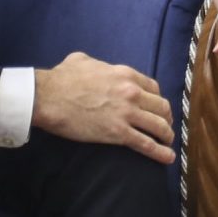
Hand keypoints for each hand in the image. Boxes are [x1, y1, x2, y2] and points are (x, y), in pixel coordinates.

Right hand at [32, 51, 173, 162]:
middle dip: (166, 117)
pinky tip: (167, 157)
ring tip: (168, 143)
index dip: (157, 100)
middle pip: (161, 106)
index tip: (157, 107)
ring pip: (159, 125)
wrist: (50, 96)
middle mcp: (132, 92)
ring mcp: (127, 113)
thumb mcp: (83, 60)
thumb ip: (95, 63)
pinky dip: (160, 152)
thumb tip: (90, 64)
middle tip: (164, 126)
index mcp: (126, 74)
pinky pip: (146, 144)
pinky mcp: (118, 132)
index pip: (153, 88)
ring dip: (167, 135)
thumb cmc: (62, 78)